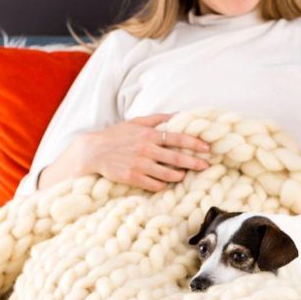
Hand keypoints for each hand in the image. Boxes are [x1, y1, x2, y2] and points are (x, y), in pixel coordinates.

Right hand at [80, 113, 212, 191]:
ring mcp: (140, 165)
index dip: (194, 143)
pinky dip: (163, 185)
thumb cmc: (115, 135)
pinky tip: (166, 183)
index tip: (207, 148)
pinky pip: (154, 185)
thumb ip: (157, 118)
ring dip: (179, 176)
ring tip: (185, 175)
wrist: (93, 151)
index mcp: (149, 134)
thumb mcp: (136, 122)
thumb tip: (177, 114)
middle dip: (194, 162)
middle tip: (206, 166)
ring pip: (168, 174)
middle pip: (177, 158)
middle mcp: (147, 150)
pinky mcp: (133, 178)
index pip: (178, 138)